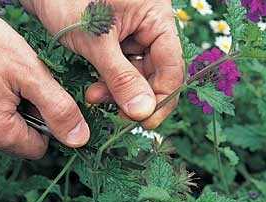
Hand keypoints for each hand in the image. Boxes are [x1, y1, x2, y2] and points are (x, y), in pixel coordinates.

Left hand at [21, 0, 183, 128]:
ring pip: (138, 74)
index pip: (172, 64)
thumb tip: (144, 111)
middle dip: (135, 95)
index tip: (146, 121)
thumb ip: (121, 77)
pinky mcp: (118, 41)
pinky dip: (109, 83)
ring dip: (118, 91)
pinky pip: (122, 69)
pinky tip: (94, 91)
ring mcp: (134, 33)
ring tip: (94, 97)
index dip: (162, 97)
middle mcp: (150, 25)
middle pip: (157, 72)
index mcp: (156, 16)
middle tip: (118, 115)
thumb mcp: (96, 41)